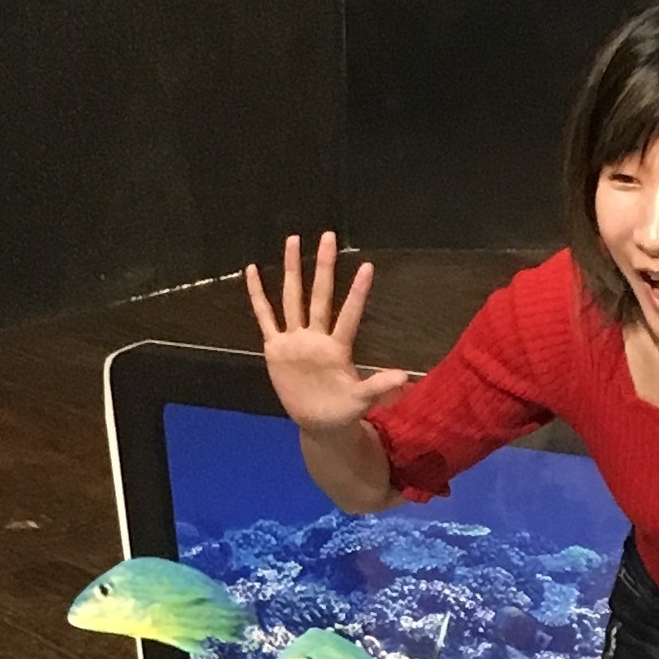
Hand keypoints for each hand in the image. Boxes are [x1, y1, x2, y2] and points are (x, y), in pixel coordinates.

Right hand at [246, 230, 408, 435]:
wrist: (318, 423)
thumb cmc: (343, 410)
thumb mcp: (361, 400)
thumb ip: (379, 386)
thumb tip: (405, 378)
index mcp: (337, 348)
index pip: (348, 315)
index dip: (357, 293)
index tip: (367, 266)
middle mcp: (315, 337)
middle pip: (319, 295)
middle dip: (324, 266)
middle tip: (329, 236)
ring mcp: (295, 340)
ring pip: (292, 298)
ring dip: (291, 270)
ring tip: (293, 240)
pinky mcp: (275, 348)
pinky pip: (265, 317)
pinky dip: (258, 296)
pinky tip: (253, 271)